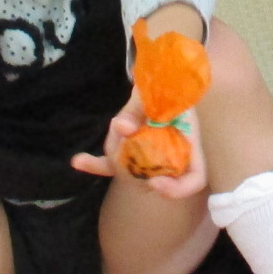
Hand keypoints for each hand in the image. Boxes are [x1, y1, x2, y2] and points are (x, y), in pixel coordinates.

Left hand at [70, 90, 207, 199]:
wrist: (162, 83)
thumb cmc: (171, 90)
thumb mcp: (163, 94)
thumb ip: (143, 109)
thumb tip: (122, 126)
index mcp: (190, 146)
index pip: (194, 180)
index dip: (176, 189)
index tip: (156, 182)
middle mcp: (169, 159)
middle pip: (152, 177)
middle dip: (132, 158)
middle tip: (126, 125)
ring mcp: (146, 159)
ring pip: (128, 168)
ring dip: (116, 149)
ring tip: (120, 123)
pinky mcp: (127, 154)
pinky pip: (109, 164)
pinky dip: (94, 163)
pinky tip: (78, 161)